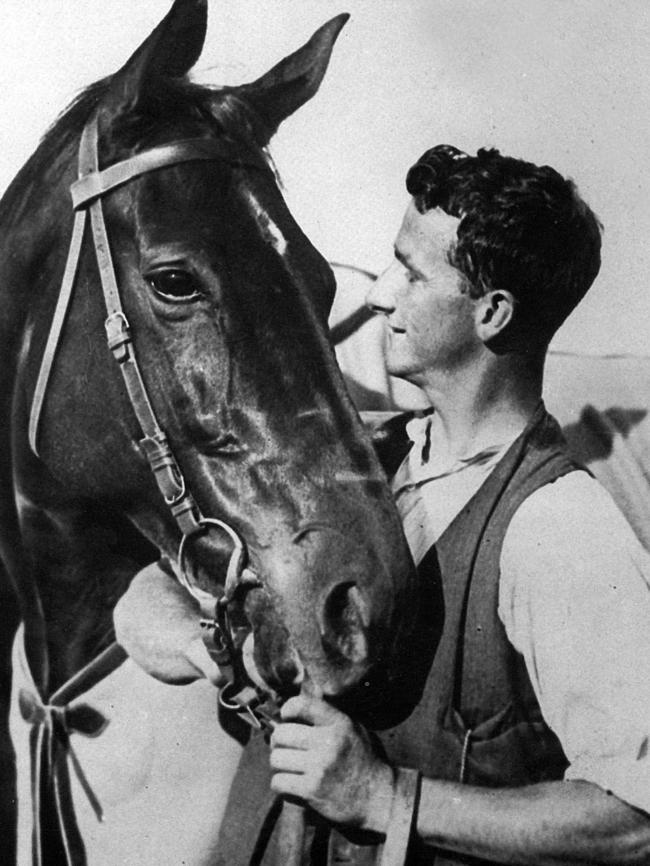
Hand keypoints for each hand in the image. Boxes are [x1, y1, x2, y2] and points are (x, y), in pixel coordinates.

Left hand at [269, 690, 394, 832]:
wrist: (377, 796)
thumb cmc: (362, 760)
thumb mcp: (353, 728)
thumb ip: (328, 716)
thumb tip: (293, 709)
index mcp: (339, 723)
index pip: (301, 704)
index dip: (287, 709)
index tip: (286, 717)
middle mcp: (328, 742)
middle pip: (282, 733)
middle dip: (278, 740)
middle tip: (284, 746)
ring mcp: (319, 768)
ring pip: (276, 759)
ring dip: (279, 764)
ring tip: (288, 766)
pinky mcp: (312, 791)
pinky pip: (278, 782)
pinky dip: (280, 783)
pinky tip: (291, 783)